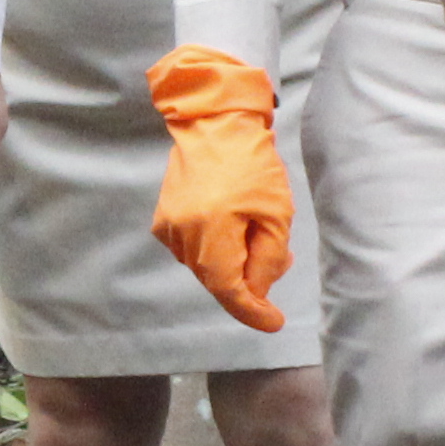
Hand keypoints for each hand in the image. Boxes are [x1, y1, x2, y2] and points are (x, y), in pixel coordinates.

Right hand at [146, 47, 293, 330]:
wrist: (215, 123)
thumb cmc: (252, 164)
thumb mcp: (275, 214)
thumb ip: (267, 261)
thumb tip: (256, 292)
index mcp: (210, 236)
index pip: (231, 293)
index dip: (254, 313)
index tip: (275, 322)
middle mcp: (182, 237)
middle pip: (217, 281)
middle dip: (249, 280)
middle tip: (280, 259)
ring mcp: (168, 229)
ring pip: (205, 267)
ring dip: (233, 262)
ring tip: (259, 233)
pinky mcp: (164, 219)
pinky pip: (193, 249)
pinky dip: (215, 248)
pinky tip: (233, 223)